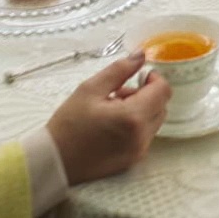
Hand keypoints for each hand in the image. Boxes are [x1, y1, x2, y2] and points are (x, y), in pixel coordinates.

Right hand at [44, 52, 171, 184]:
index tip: (137, 77)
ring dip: (142, 110)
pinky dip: (136, 126)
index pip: (163, 91)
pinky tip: (112, 126)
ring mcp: (139, 151)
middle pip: (162, 106)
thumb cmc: (68, 124)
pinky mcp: (133, 160)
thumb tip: (141, 55)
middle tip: (118, 94)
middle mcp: (142, 137)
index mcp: (133, 117)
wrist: (55, 162)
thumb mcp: (90, 89)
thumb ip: (119, 70)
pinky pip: (145, 136)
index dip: (153, 79)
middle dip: (146, 95)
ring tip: (112, 110)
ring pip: (154, 121)